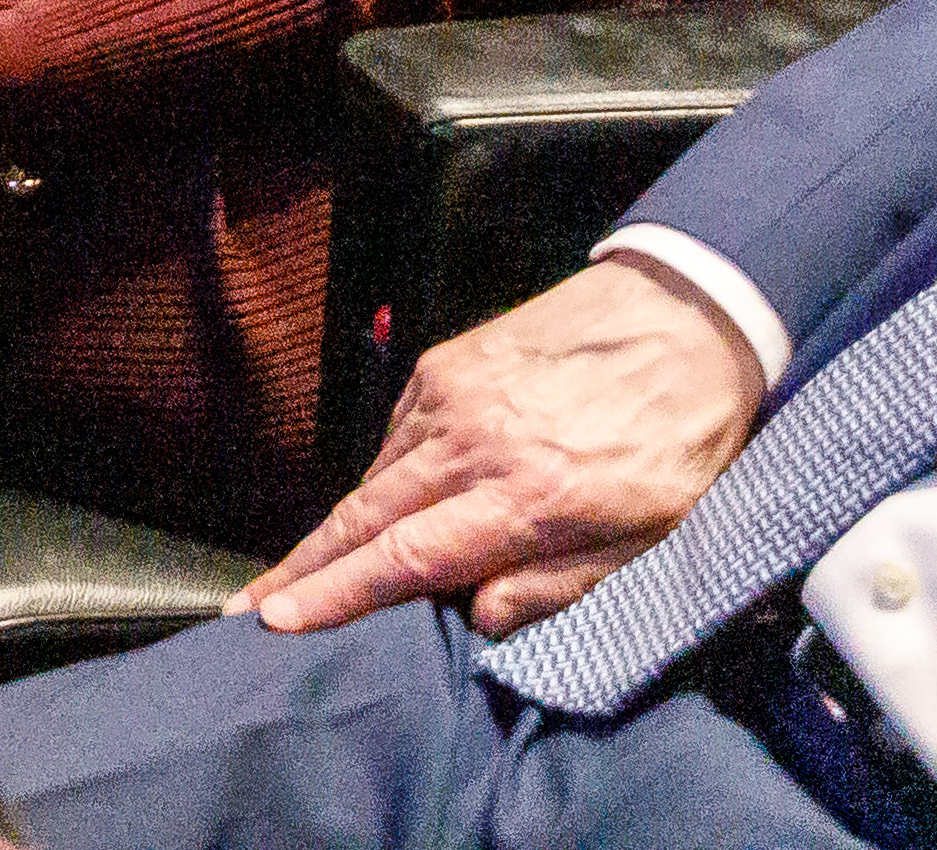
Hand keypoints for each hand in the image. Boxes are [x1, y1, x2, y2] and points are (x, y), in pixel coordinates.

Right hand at [250, 252, 761, 633]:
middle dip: (303, 568)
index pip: (407, 557)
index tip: (280, 619)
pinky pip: (395, 434)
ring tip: (308, 570)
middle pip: (364, 516)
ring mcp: (449, 395)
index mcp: (525, 496)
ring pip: (375, 475)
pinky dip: (382, 475)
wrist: (685, 318)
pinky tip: (385, 502)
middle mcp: (471, 442)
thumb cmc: (680, 442)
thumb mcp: (652, 538)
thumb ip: (561, 585)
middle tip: (251, 606)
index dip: (337, 594)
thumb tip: (477, 617)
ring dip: (340, 528)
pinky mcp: (445, 362)